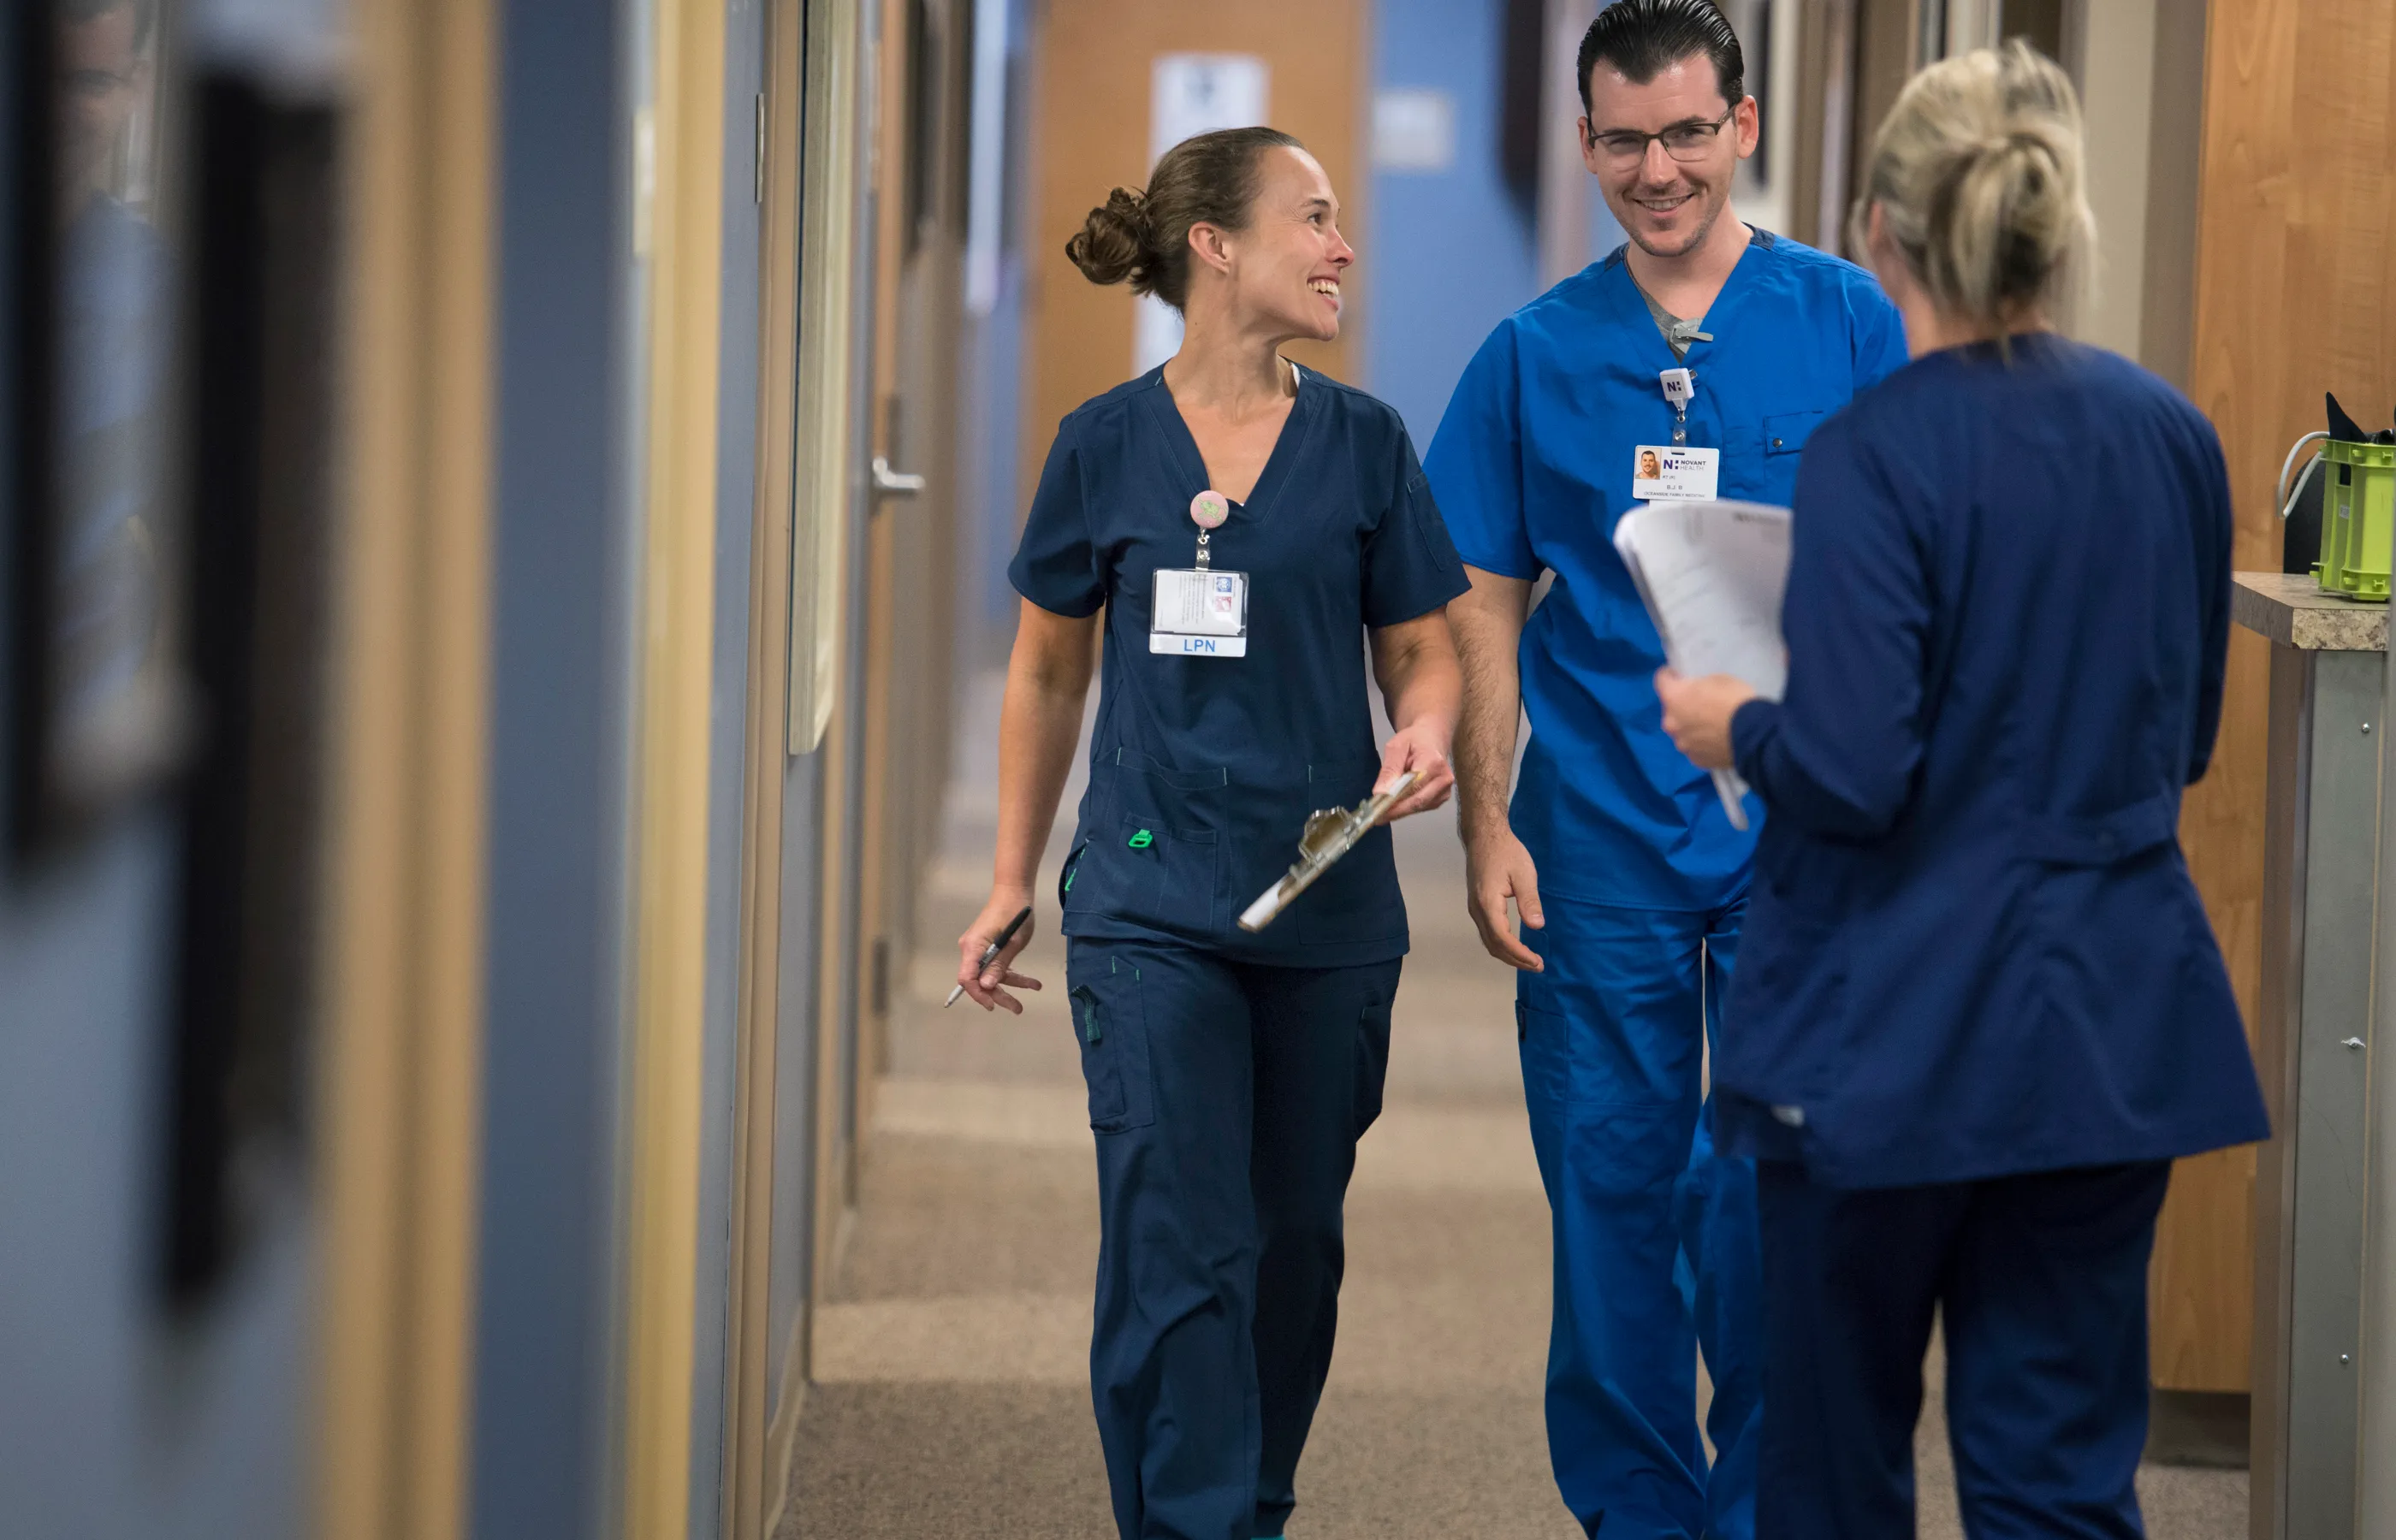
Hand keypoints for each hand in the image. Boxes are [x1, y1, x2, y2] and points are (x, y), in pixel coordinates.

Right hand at [956, 889, 1041, 1013]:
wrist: (1015, 891)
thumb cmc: (1015, 913)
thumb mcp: (1012, 942)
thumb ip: (999, 964)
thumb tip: (987, 985)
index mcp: (973, 947)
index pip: (967, 979)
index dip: (978, 994)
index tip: (993, 1005)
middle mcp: (971, 949)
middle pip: (980, 980)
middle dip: (999, 995)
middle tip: (1018, 1009)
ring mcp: (979, 948)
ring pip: (991, 974)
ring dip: (1011, 984)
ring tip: (1033, 989)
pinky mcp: (988, 946)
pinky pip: (997, 965)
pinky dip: (1011, 972)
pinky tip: (1031, 981)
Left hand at [1374, 720, 1455, 822]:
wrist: (1431, 740)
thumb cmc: (1414, 741)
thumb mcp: (1396, 747)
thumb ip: (1389, 769)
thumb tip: (1380, 793)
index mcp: (1433, 762)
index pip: (1413, 787)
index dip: (1395, 801)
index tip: (1377, 810)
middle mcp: (1443, 779)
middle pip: (1417, 802)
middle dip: (1395, 811)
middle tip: (1375, 817)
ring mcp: (1444, 790)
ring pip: (1418, 808)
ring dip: (1399, 810)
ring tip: (1382, 809)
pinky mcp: (1441, 798)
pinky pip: (1421, 808)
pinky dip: (1406, 808)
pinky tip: (1396, 803)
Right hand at [1463, 823, 1544, 971]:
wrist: (1484, 836)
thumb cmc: (1506, 851)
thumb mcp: (1524, 873)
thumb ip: (1529, 901)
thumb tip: (1537, 926)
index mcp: (1488, 904)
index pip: (1503, 939)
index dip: (1520, 954)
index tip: (1537, 962)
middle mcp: (1477, 910)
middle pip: (1493, 945)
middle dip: (1515, 960)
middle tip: (1537, 966)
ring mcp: (1474, 909)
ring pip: (1488, 941)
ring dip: (1507, 954)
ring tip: (1528, 960)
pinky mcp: (1476, 905)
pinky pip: (1486, 933)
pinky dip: (1500, 945)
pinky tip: (1514, 945)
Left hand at [1655, 668, 1756, 771]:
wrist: (1753, 734)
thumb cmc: (1735, 699)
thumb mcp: (1717, 680)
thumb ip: (1698, 687)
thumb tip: (1695, 694)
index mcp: (1673, 698)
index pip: (1661, 680)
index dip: (1671, 675)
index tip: (1680, 675)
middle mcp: (1671, 723)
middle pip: (1670, 710)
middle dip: (1681, 706)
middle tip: (1699, 703)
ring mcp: (1683, 745)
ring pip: (1682, 732)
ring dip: (1690, 727)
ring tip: (1710, 726)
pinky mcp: (1696, 760)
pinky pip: (1695, 747)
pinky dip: (1702, 743)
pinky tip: (1716, 740)